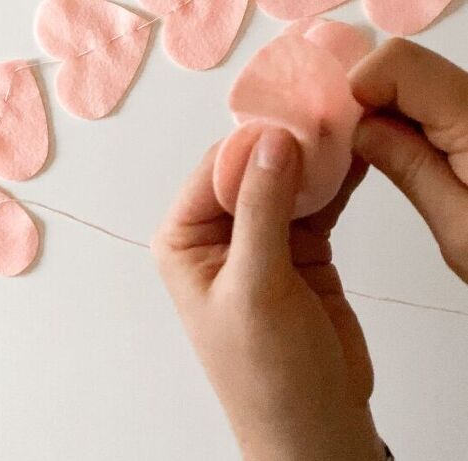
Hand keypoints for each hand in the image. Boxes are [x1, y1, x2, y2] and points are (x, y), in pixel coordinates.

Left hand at [153, 129, 384, 460]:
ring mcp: (263, 236)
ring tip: (343, 127)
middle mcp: (219, 231)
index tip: (292, 117)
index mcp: (186, 239)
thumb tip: (271, 140)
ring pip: (286, 179)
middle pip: (252, 168)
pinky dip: (334, 180)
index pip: (215, 171)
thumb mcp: (255, 287)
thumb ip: (262, 210)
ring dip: (314, 157)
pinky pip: (316, 200)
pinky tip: (354, 156)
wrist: (316, 425)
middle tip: (324, 115)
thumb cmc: (265, 372)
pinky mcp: (301, 245)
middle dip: (286, 144)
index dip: (252, 142)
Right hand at [350, 38, 467, 282]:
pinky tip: (408, 153)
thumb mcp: (461, 231)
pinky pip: (435, 95)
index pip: (399, 62)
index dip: (360, 86)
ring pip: (417, 77)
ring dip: (388, 107)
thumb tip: (358, 126)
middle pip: (405, 64)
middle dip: (368, 96)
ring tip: (382, 157)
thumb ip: (408, 168)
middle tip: (353, 149)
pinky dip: (410, 115)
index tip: (344, 134)